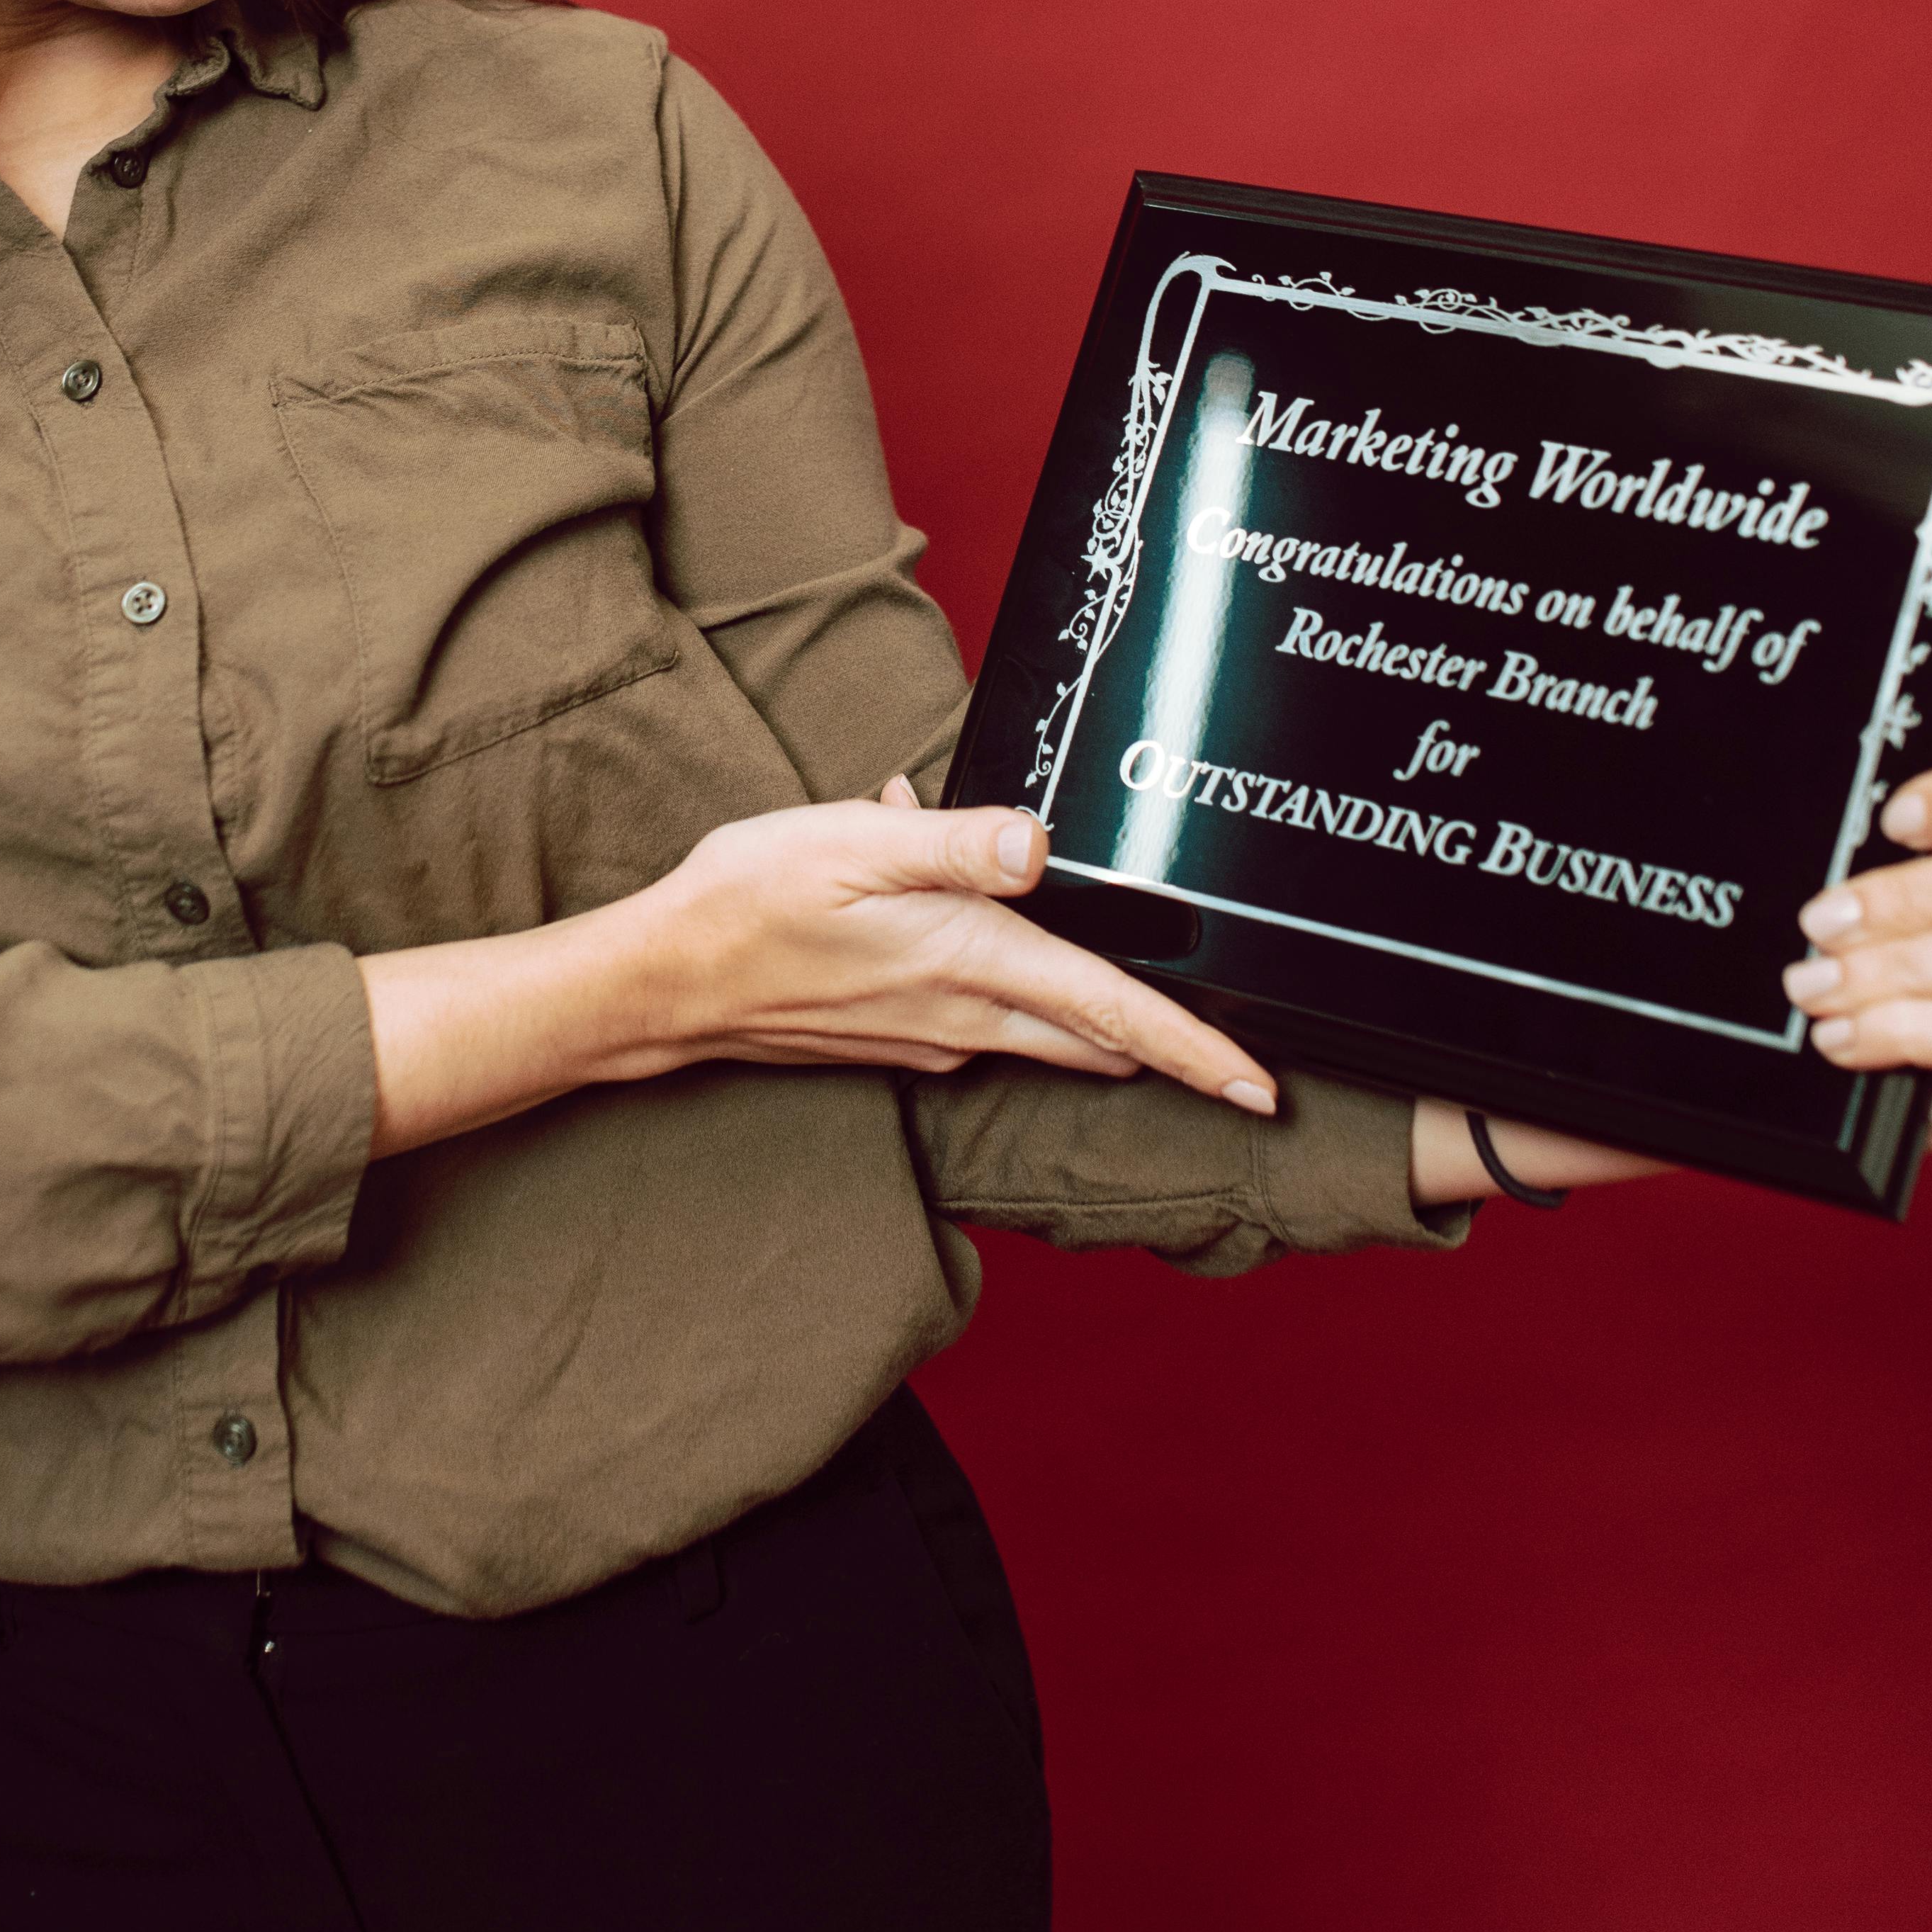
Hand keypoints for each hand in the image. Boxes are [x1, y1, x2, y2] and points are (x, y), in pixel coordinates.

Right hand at [640, 779, 1278, 1103]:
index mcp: (972, 962)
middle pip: (1099, 1043)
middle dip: (1173, 1054)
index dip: (1199, 1051)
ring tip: (1152, 1013)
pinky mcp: (898, 1041)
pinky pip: (984, 1023)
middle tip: (1243, 1064)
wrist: (666, 983)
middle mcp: (964, 1016)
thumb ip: (955, 842)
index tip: (1265, 1088)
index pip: (1115, 1013)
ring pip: (1047, 1040)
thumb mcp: (852, 842)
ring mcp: (930, 1038)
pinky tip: (979, 932)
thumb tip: (1038, 845)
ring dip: (1102, 1029)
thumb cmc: (751, 902)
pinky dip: (1012, 994)